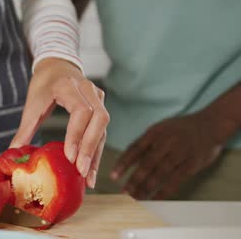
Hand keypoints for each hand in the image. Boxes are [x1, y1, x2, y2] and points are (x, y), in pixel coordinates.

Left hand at [10, 58, 108, 188]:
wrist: (56, 66)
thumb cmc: (43, 85)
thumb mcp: (32, 104)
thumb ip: (25, 129)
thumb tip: (12, 153)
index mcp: (68, 86)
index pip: (81, 111)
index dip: (76, 134)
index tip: (69, 156)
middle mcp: (88, 89)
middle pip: (99, 119)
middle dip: (90, 148)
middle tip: (81, 172)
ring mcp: (98, 96)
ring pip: (103, 127)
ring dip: (96, 153)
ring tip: (89, 178)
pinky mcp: (101, 105)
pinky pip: (102, 129)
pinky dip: (97, 149)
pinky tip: (91, 168)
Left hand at [112, 111, 228, 199]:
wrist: (210, 124)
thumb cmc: (179, 129)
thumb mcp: (160, 129)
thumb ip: (146, 143)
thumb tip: (127, 161)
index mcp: (154, 133)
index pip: (134, 149)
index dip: (123, 164)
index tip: (113, 176)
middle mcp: (165, 142)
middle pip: (146, 164)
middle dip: (133, 180)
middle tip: (124, 192)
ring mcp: (179, 153)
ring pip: (159, 174)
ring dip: (146, 187)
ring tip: (136, 197)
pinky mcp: (192, 164)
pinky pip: (175, 180)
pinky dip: (164, 191)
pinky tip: (155, 198)